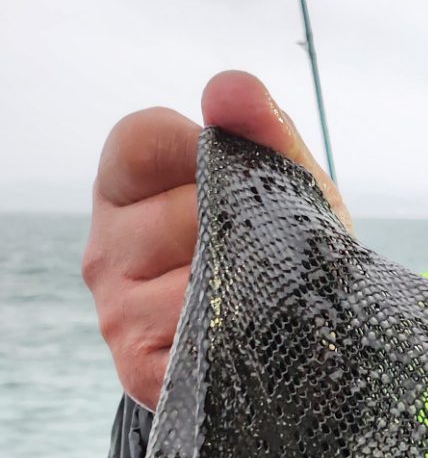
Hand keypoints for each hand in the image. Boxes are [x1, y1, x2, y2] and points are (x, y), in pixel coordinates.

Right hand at [81, 70, 349, 410]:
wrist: (293, 347)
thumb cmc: (280, 249)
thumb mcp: (285, 185)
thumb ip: (263, 129)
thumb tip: (230, 87)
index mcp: (123, 190)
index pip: (141, 141)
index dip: (205, 153)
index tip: (245, 179)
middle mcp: (104, 250)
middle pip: (185, 215)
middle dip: (247, 229)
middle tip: (275, 251)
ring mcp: (115, 312)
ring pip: (198, 282)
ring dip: (255, 288)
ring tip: (276, 297)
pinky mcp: (140, 370)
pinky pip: (204, 342)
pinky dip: (245, 339)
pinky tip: (261, 338)